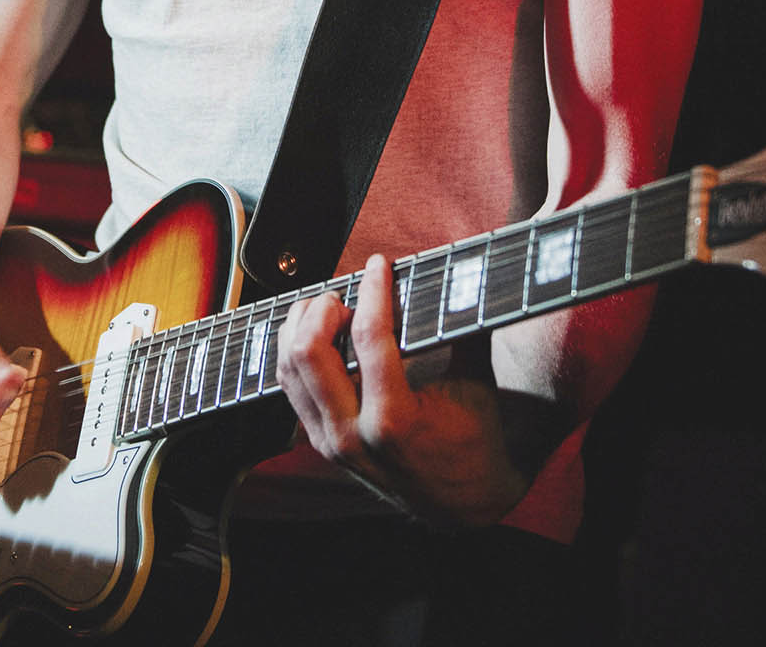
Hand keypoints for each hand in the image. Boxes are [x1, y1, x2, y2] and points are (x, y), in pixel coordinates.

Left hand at [275, 255, 531, 525]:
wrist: (462, 503)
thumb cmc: (476, 436)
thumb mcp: (477, 381)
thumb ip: (464, 326)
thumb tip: (464, 270)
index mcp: (395, 420)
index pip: (370, 338)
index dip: (374, 291)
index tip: (379, 263)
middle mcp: (353, 434)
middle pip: (308, 352)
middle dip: (323, 310)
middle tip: (345, 295)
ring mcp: (331, 443)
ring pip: (289, 369)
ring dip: (301, 327)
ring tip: (327, 308)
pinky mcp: (320, 444)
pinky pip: (290, 388)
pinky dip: (294, 352)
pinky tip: (313, 332)